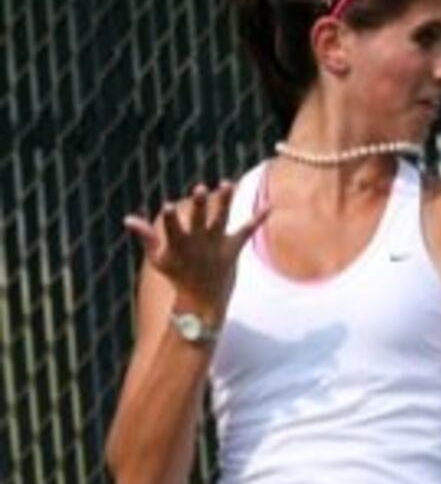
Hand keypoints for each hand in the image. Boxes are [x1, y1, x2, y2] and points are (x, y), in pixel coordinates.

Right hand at [124, 181, 268, 311]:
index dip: (169, 218)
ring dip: (224, 201)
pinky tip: (269, 206)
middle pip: (199, 221)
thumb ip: (147, 237)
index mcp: (179, 246)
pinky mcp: (232, 249)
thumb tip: (128, 218)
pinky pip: (247, 231)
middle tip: (201, 188)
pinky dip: (258, 219)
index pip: (172, 229)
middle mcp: (199, 244)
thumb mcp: (158, 259)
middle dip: (199, 205)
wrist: (202, 300)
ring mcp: (217, 246)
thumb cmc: (177, 276)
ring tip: (227, 183)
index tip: (166, 205)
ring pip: (221, 220)